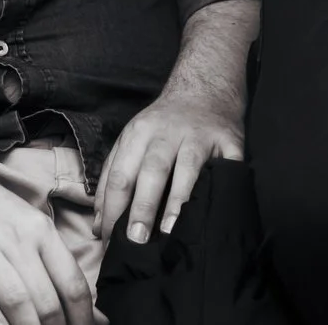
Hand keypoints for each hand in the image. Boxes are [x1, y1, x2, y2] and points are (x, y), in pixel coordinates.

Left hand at [95, 91, 241, 247]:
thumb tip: (99, 225)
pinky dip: (219, 187)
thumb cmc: (162, 124)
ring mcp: (199, 136)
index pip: (119, 175)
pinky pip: (225, 167)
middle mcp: (167, 133)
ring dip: (177, 201)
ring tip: (169, 230)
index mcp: (137, 134)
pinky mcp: (228, 141)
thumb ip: (113, 180)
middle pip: (151, 171)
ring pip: (187, 169)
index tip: (108, 239)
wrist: (204, 89)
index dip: (111, 208)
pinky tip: (212, 210)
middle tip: (136, 239)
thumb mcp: (131, 141)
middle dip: (141, 207)